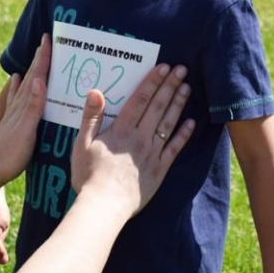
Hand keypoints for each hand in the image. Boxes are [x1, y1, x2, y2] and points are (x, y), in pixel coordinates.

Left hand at [0, 34, 50, 183]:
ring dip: (33, 70)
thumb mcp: (26, 131)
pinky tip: (17, 81)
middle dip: (40, 58)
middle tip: (47, 41)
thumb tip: (38, 79)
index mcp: (24, 105)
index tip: (49, 38)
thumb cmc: (10, 154)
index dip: (43, 57)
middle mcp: (18, 105)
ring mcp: (14, 112)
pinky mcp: (11, 122)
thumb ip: (33, 107)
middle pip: (31, 76)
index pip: (36, 76)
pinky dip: (20, 86)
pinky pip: (18, 98)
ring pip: (26, 85)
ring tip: (38, 57)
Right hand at [70, 64, 193, 214]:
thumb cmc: (88, 175)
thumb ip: (91, 117)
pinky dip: (183, 134)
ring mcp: (152, 153)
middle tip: (182, 69)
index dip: (152, 82)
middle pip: (158, 107)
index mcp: (122, 129)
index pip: (140, 99)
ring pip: (168, 123)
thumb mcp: (82, 143)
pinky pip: (174, 148)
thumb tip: (95, 91)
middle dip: (170, 86)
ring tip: (187, 87)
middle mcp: (140, 137)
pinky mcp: (159, 169)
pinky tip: (191, 122)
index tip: (163, 67)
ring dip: (178, 103)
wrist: (105, 205)